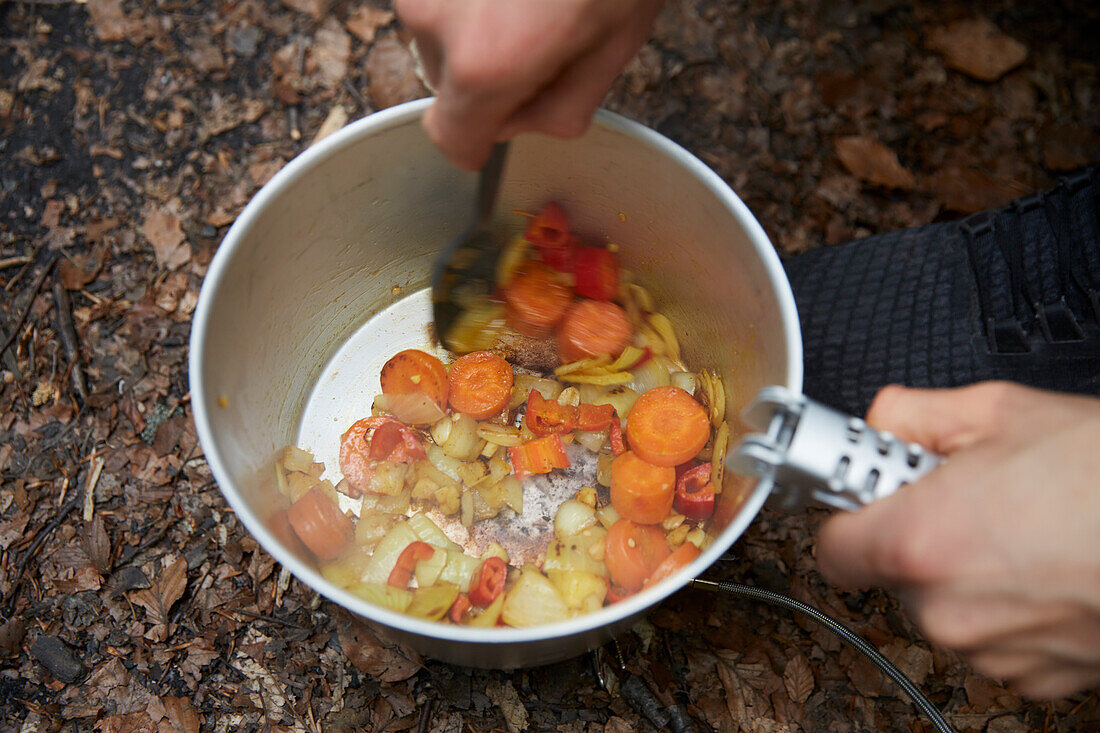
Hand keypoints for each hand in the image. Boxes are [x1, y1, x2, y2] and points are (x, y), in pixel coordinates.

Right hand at [395, 0, 663, 169]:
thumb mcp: (614, 46)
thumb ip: (561, 109)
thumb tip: (523, 120)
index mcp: (486, 67)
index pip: (450, 137)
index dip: (476, 140)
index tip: (492, 127)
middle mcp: (433, 20)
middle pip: (446, 76)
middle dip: (487, 69)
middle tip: (541, 31)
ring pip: (438, 22)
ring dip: (476, 18)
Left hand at [817, 382, 1099, 698]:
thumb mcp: (1001, 411)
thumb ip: (914, 416)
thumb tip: (882, 422)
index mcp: (920, 540)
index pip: (830, 545)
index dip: (846, 513)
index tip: (863, 493)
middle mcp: (945, 609)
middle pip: (891, 574)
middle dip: (917, 534)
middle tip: (965, 497)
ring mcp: (992, 651)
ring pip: (944, 607)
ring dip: (967, 573)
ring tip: (1023, 528)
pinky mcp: (1037, 679)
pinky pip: (994, 638)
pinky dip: (1010, 607)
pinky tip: (1050, 565)